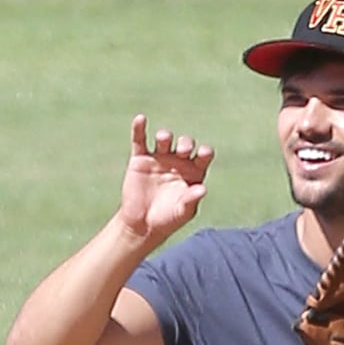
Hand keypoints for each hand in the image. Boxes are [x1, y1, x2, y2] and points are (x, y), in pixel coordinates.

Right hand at [119, 113, 214, 243]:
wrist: (143, 225)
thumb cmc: (168, 219)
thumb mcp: (182, 212)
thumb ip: (192, 200)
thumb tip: (203, 189)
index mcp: (193, 172)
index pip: (203, 156)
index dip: (205, 152)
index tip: (203, 153)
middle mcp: (178, 162)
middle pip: (185, 143)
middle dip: (185, 143)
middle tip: (183, 150)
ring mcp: (159, 158)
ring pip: (164, 139)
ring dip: (165, 136)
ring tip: (164, 139)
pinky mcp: (140, 159)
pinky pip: (139, 140)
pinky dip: (139, 128)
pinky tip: (141, 119)